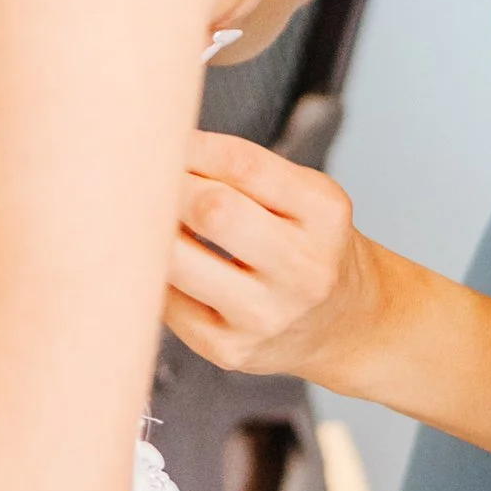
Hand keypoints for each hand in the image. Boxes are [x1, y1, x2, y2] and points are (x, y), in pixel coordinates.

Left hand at [167, 133, 378, 380]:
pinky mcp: (229, 350)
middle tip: (149, 180)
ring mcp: (266, 316)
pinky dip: (153, 274)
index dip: (192, 147)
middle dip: (169, 186)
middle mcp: (304, 269)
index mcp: (324, 214)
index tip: (167, 141)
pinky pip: (166, 301)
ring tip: (144, 218)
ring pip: (176, 261)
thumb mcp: (305, 198)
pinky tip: (162, 263)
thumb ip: (247, 170)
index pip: (243, 164)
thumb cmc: (310, 245)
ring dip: (150, 231)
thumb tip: (160, 147)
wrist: (346, 326)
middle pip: (211, 210)